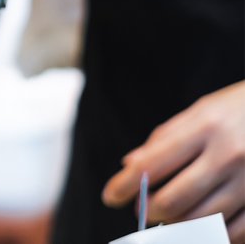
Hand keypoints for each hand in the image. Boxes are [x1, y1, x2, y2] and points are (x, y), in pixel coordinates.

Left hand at [103, 81, 244, 241]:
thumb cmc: (237, 110)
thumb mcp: (200, 112)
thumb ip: (164, 138)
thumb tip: (129, 166)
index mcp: (205, 127)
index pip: (152, 163)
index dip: (124, 185)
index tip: (110, 197)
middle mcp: (228, 154)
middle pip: (174, 200)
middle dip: (150, 211)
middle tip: (143, 211)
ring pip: (203, 220)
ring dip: (178, 225)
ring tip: (171, 216)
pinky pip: (236, 232)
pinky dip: (213, 234)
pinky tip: (202, 226)